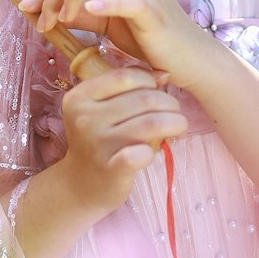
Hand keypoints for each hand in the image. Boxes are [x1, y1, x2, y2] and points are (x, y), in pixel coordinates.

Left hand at [20, 0, 204, 85]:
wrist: (189, 61)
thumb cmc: (151, 43)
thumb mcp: (110, 27)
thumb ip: (83, 16)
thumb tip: (53, 12)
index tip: (25, 7)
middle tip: (42, 22)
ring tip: (62, 19)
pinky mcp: (153, 8)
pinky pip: (127, 0)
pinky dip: (106, 3)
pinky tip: (88, 11)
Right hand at [60, 61, 188, 215]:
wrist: (81, 184)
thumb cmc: (99, 139)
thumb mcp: (102, 109)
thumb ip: (128, 88)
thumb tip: (164, 74)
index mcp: (79, 97)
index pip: (125, 76)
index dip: (149, 81)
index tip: (157, 91)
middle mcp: (84, 119)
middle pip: (144, 99)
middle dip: (170, 103)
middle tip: (175, 112)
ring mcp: (97, 145)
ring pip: (151, 123)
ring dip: (175, 123)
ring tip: (179, 127)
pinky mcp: (111, 169)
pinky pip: (143, 153)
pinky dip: (157, 149)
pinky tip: (158, 150)